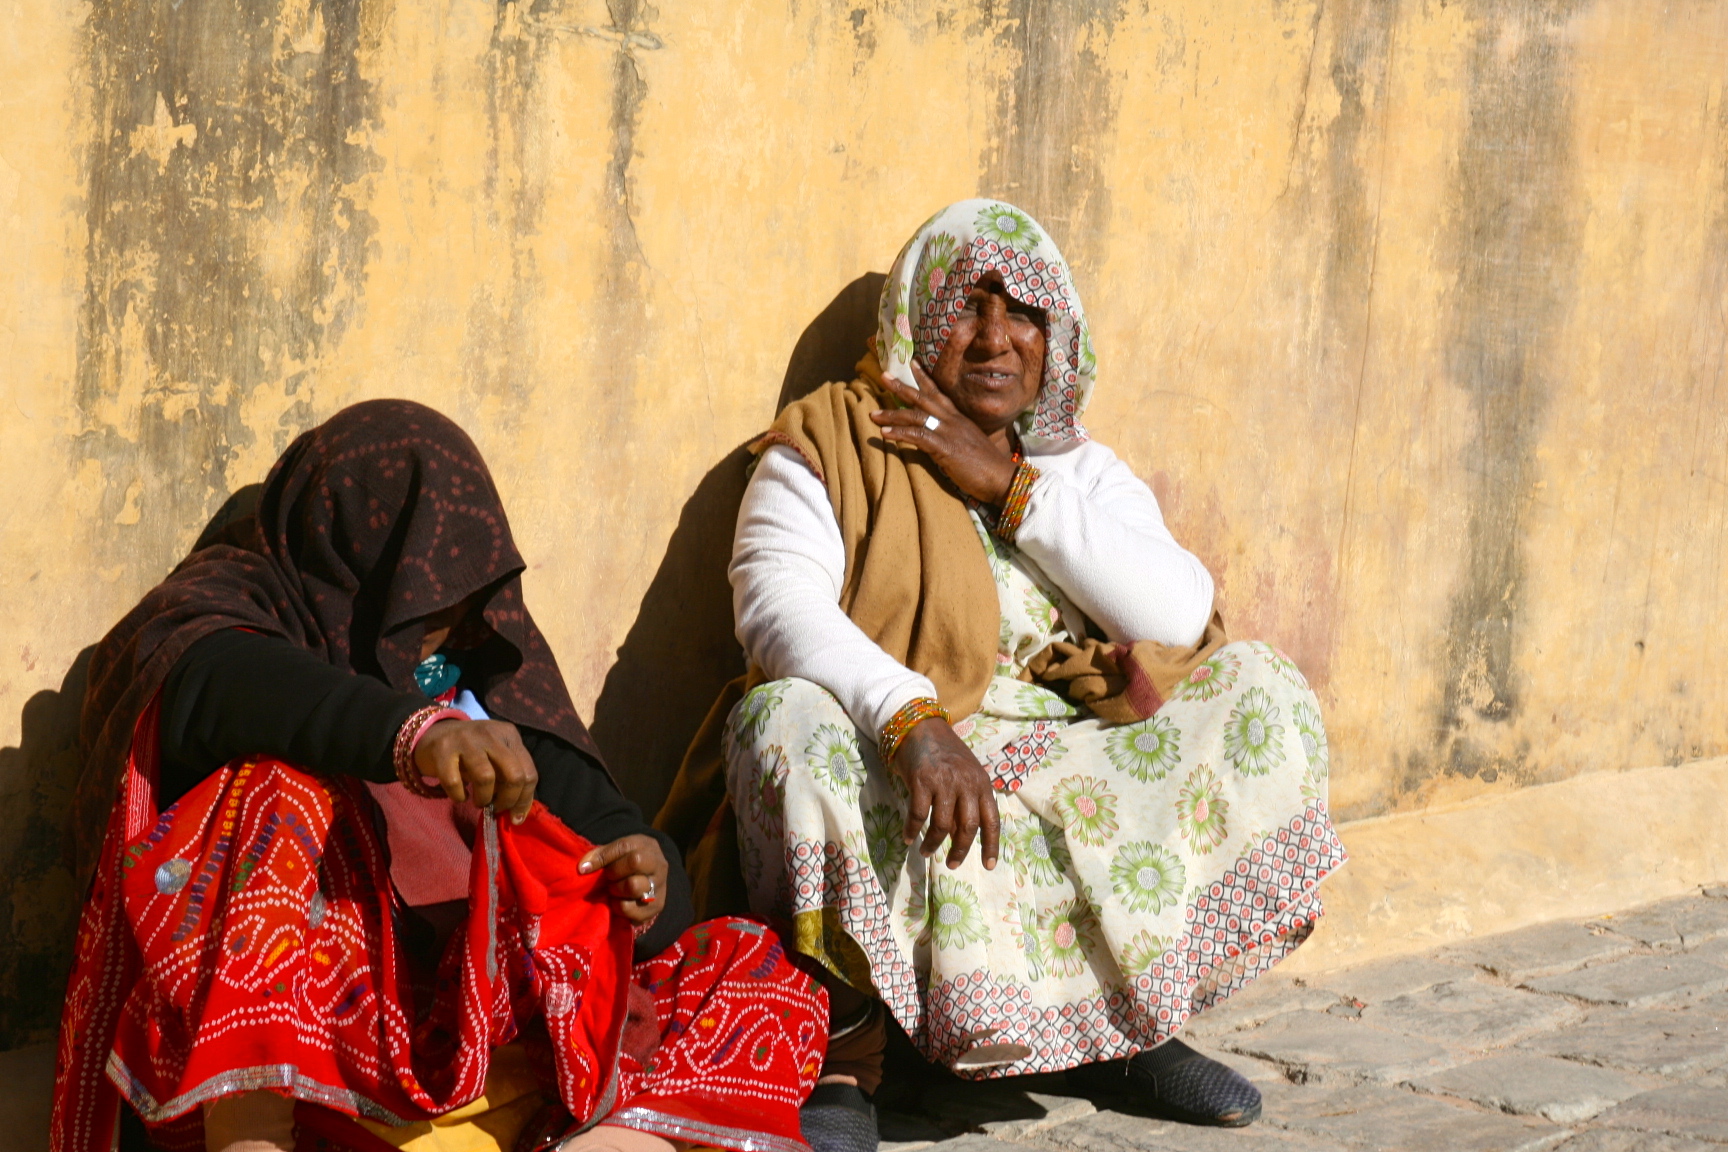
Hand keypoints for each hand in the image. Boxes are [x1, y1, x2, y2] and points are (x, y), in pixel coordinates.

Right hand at [413, 719, 537, 821]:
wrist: (433, 735)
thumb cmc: (472, 752)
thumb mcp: (496, 755)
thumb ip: (509, 775)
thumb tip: (518, 812)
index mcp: (509, 735)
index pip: (529, 772)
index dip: (524, 800)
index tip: (515, 816)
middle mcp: (490, 734)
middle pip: (514, 775)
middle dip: (508, 800)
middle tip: (497, 807)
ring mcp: (466, 740)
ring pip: (486, 778)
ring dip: (484, 799)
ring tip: (479, 802)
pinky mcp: (443, 750)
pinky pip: (454, 782)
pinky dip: (459, 796)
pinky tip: (460, 796)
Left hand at [579, 834, 669, 923]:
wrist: (647, 882)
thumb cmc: (626, 864)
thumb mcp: (616, 853)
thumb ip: (600, 855)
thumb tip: (583, 868)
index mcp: (647, 845)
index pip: (624, 846)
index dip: (602, 857)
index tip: (584, 868)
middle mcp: (659, 864)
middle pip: (634, 862)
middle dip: (613, 872)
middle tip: (608, 878)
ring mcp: (660, 886)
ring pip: (633, 886)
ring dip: (616, 890)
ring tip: (614, 890)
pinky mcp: (657, 906)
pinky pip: (630, 908)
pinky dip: (618, 906)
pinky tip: (619, 902)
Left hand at [870, 361, 1019, 503]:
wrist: (1000, 477)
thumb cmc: (986, 466)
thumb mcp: (969, 445)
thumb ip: (954, 437)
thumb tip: (939, 438)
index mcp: (959, 418)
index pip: (939, 392)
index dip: (925, 378)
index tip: (912, 363)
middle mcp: (953, 420)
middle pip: (923, 398)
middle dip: (901, 387)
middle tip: (883, 376)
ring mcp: (948, 432)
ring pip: (916, 416)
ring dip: (892, 414)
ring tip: (873, 414)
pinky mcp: (944, 447)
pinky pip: (918, 435)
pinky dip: (899, 433)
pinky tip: (884, 433)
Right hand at [895, 719, 999, 870]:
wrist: (920, 726)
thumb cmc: (944, 752)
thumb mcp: (966, 773)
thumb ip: (968, 799)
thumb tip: (962, 833)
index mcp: (982, 783)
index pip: (992, 820)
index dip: (991, 846)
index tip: (988, 866)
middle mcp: (967, 784)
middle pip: (968, 828)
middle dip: (960, 851)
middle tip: (952, 864)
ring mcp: (944, 782)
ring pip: (943, 826)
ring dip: (933, 844)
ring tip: (926, 852)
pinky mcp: (922, 781)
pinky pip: (918, 815)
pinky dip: (913, 830)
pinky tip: (908, 837)